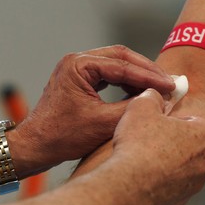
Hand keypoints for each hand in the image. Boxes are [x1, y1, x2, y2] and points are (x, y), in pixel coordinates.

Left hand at [9, 46, 176, 171]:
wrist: (34, 147)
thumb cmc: (62, 137)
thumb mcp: (103, 124)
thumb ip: (132, 108)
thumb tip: (157, 99)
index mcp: (78, 65)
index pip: (123, 66)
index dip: (150, 76)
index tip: (170, 85)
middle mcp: (76, 61)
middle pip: (121, 57)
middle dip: (147, 71)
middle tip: (169, 82)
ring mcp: (76, 69)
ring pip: (115, 64)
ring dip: (137, 75)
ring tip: (159, 87)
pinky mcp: (78, 80)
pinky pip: (108, 74)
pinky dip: (126, 81)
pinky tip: (140, 92)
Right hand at [111, 88, 204, 204]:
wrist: (129, 185)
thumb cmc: (139, 145)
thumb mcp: (142, 106)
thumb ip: (153, 95)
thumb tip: (155, 95)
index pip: (191, 120)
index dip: (171, 120)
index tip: (156, 123)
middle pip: (190, 141)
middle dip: (173, 139)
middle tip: (150, 139)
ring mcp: (198, 181)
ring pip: (183, 162)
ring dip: (169, 158)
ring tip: (146, 156)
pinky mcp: (185, 196)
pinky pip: (175, 180)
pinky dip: (164, 175)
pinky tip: (146, 172)